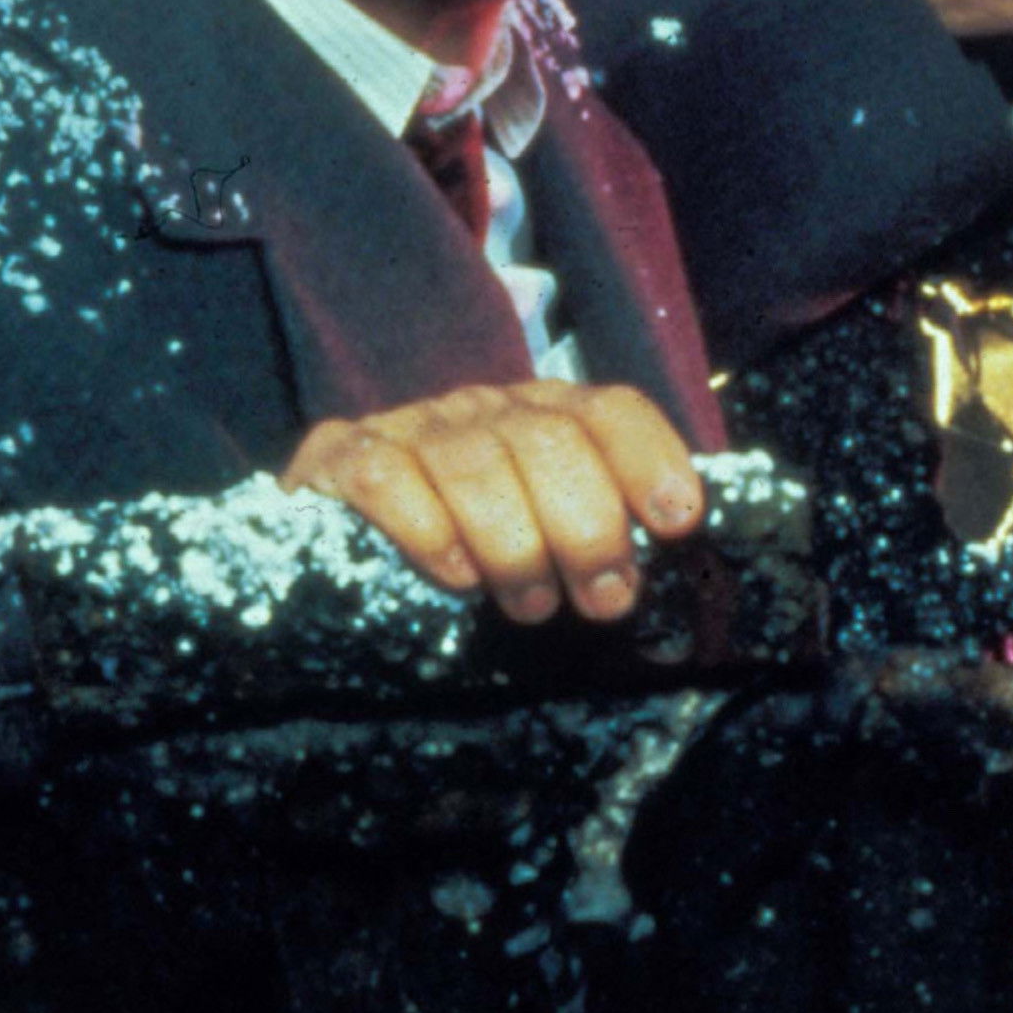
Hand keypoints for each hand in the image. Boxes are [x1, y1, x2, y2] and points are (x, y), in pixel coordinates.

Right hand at [281, 380, 704, 622]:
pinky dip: (428, 529)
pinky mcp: (337, 454)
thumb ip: (600, 532)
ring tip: (533, 605)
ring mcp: (408, 425)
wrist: (331, 545)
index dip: (650, 458)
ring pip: (474, 462)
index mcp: (543, 415)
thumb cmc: (465, 551)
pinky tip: (456, 578)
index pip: (609, 410)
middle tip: (603, 600)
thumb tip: (681, 564)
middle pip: (549, 440)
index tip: (677, 522)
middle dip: (588, 525)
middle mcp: (481, 407)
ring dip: (515, 542)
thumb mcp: (541, 536)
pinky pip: (385, 478)